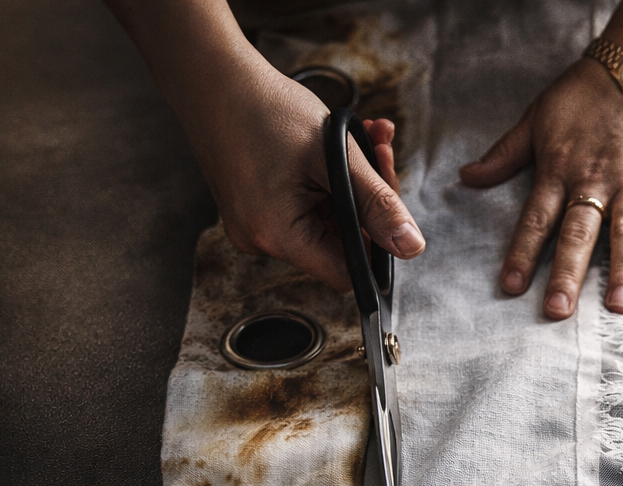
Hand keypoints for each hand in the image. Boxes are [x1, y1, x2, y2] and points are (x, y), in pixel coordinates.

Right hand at [189, 66, 424, 290]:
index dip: (378, 247)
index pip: (345, 272)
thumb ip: (377, 203)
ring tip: (365, 137)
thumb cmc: (263, 107)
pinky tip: (342, 145)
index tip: (392, 208)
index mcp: (277, 235)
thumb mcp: (334, 156)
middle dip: (369, 199)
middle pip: (340, 243)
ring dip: (354, 183)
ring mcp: (257, 224)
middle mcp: (261, 239)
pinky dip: (330, 179)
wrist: (211, 75)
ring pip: (328, 219)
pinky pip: (308, 204)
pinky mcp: (257, 207)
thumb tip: (411, 247)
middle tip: (382, 152)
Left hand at [458, 56, 622, 319]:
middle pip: (579, 233)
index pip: (537, 218)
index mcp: (559, 170)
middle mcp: (595, 181)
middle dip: (568, 272)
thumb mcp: (535, 118)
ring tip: (619, 305)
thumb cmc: (582, 96)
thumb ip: (504, 155)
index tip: (511, 286)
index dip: (522, 252)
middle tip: (558, 310)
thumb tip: (466, 177)